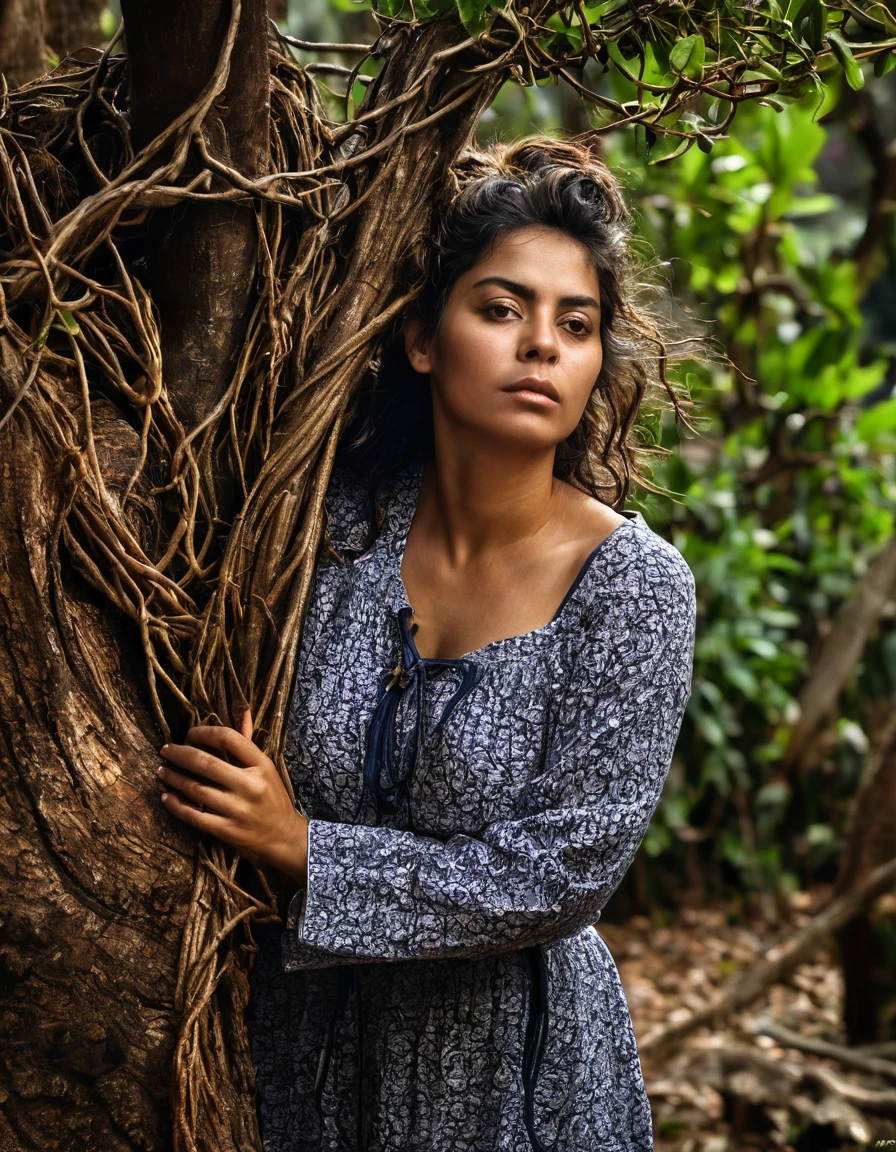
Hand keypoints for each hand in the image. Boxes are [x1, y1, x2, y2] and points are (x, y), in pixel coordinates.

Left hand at [158, 709, 307, 884]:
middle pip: (206, 763)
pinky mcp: (227, 831)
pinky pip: (194, 816)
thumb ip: (248, 742)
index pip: (229, 739)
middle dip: (180, 754)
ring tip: (161, 771)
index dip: (205, 733)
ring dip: (174, 778)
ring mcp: (238, 810)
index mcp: (261, 765)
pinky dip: (176, 805)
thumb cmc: (272, 796)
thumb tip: (243, 712)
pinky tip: (166, 796)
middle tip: (165, 750)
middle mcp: (250, 786)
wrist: (283, 836)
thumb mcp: (266, 767)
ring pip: (196, 789)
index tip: (189, 734)